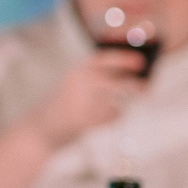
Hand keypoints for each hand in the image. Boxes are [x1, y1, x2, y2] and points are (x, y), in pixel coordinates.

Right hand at [30, 48, 148, 147]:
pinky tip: (106, 117)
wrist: (40, 129)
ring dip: (125, 101)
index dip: (123, 58)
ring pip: (115, 102)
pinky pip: (111, 117)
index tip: (141, 60)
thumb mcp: (74, 85)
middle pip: (114, 83)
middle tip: (148, 86)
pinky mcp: (86, 122)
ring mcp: (82, 104)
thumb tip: (132, 75)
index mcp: (76, 72)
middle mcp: (79, 86)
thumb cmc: (63, 105)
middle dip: (133, 84)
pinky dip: (113, 116)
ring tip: (131, 100)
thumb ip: (97, 78)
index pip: (103, 59)